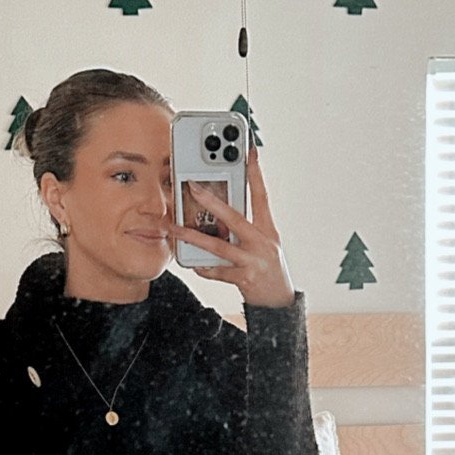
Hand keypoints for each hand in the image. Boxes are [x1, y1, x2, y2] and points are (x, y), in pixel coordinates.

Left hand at [168, 146, 295, 307]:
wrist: (279, 303)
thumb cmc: (268, 269)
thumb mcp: (264, 244)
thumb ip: (245, 229)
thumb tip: (219, 215)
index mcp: (268, 229)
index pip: (261, 195)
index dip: (255, 172)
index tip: (249, 151)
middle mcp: (262, 243)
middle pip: (234, 217)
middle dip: (212, 201)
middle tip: (192, 186)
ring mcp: (254, 261)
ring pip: (219, 246)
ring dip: (194, 237)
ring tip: (175, 229)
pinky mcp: (245, 279)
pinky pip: (218, 272)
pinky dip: (204, 268)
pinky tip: (193, 264)